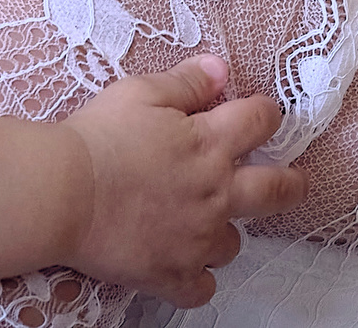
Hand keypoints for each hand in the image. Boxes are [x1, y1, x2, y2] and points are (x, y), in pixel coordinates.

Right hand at [60, 55, 303, 305]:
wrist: (62, 192)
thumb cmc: (98, 138)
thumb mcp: (141, 93)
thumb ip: (187, 82)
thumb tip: (221, 69)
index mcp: (209, 144)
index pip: (259, 121)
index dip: (266, 115)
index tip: (264, 116)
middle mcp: (215, 193)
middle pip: (275, 191)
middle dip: (292, 184)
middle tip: (295, 183)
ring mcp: (196, 239)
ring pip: (234, 243)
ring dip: (224, 232)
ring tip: (204, 225)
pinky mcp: (172, 274)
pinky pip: (201, 288)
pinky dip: (196, 279)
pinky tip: (184, 267)